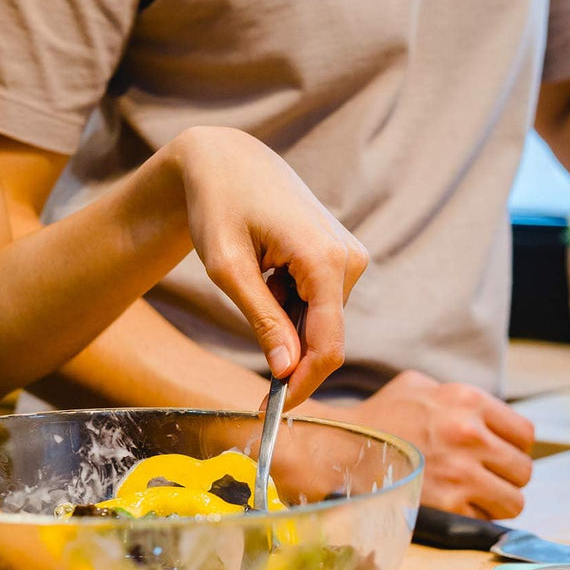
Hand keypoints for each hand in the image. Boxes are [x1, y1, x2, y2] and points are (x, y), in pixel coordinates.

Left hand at [172, 127, 368, 407]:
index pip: (327, 345)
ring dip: (286, 322)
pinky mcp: (344, 256)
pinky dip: (292, 305)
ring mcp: (351, 256)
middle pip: (326, 338)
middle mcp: (349, 259)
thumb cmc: (218, 207)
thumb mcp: (228, 269)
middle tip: (246, 326)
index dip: (303, 385)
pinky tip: (269, 271)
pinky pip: (322, 304)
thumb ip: (262, 320)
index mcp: (324, 260)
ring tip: (255, 279)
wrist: (228, 161)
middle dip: (288, 351)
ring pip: (322, 323)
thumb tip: (286, 370)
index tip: (272, 409)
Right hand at [316, 371, 534, 518]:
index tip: (498, 455)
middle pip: (522, 469)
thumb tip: (481, 414)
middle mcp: (470, 434)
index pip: (524, 434)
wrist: (340, 448)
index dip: (513, 448)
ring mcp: (461, 471)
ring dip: (497, 502)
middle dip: (506, 477)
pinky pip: (485, 519)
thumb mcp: (416, 386)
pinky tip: (453, 506)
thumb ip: (454, 395)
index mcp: (467, 401)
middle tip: (484, 479)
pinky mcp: (448, 503)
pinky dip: (474, 517)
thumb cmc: (375, 418)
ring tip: (475, 498)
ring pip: (514, 500)